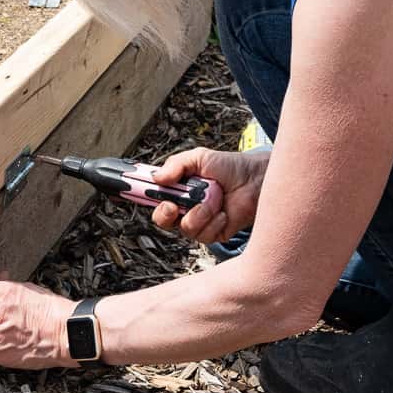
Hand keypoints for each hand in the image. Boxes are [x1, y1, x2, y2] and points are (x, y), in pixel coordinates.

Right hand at [151, 146, 269, 243]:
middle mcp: (185, 207)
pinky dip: (214, 221)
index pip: (153, 196)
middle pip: (162, 219)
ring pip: (185, 227)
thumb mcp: (199, 157)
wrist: (255, 180)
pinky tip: (224, 212)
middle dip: (165, 213)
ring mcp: (199, 221)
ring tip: (215, 199)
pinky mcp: (213, 234)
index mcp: (177, 188)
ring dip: (200, 212)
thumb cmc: (228, 166)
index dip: (141, 196)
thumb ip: (176, 165)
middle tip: (173, 205)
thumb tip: (157, 177)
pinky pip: (204, 235)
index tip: (137, 193)